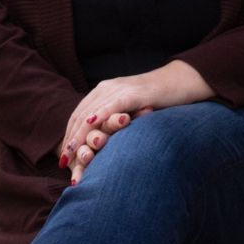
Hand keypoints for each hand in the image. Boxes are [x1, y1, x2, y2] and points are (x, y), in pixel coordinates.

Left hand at [58, 61, 210, 180]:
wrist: (181, 81)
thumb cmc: (159, 100)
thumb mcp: (131, 110)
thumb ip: (116, 120)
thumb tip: (105, 143)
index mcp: (103, 92)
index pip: (79, 115)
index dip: (69, 136)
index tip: (63, 157)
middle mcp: (106, 89)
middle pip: (80, 116)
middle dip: (70, 140)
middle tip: (63, 162)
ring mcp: (118, 89)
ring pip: (90, 113)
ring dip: (78, 137)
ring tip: (71, 155)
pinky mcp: (132, 93)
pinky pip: (110, 106)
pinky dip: (98, 119)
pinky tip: (91, 129)